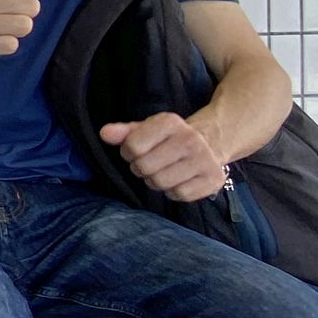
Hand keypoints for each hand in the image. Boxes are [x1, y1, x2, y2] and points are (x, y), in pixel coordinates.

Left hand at [100, 113, 228, 201]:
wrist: (211, 143)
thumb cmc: (169, 138)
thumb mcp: (146, 129)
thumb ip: (124, 132)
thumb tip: (104, 133)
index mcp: (170, 122)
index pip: (133, 146)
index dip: (129, 153)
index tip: (136, 151)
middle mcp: (190, 139)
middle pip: (144, 167)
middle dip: (141, 169)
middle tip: (150, 164)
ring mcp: (205, 160)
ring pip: (160, 183)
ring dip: (156, 181)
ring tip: (164, 171)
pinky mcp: (213, 180)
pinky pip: (179, 195)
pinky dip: (174, 191)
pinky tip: (179, 179)